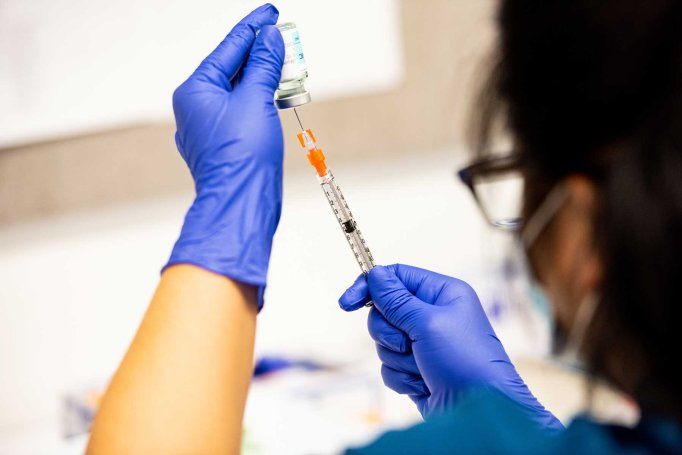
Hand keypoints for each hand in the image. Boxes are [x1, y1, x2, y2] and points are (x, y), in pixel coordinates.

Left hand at [166, 4, 283, 308]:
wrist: (242, 202)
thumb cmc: (241, 158)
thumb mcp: (255, 99)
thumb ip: (262, 65)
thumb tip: (268, 38)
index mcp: (195, 91)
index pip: (227, 48)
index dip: (253, 28)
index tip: (270, 14)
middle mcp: (198, 107)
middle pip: (233, 69)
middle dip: (262, 53)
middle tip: (286, 37)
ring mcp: (212, 127)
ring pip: (241, 91)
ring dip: (267, 78)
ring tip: (290, 66)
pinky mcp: (228, 143)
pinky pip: (245, 111)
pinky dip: (264, 100)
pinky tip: (282, 94)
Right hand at [339, 264, 562, 430]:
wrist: (481, 413)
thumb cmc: (465, 361)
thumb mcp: (428, 323)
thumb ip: (396, 300)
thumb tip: (375, 274)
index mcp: (442, 294)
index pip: (397, 277)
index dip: (370, 286)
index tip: (347, 303)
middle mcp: (433, 315)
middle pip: (384, 311)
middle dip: (389, 332)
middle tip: (407, 343)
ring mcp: (424, 344)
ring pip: (384, 341)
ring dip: (399, 358)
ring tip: (424, 367)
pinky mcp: (416, 369)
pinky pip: (389, 366)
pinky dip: (402, 376)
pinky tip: (424, 383)